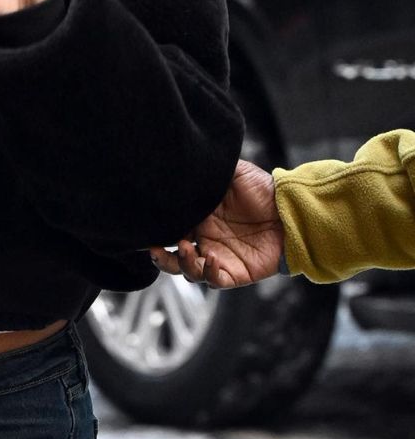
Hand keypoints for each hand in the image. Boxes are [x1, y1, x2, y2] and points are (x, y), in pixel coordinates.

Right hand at [149, 159, 285, 288]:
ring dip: (183, 264)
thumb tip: (188, 157)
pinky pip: (215, 281)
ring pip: (190, 272)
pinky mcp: (236, 273)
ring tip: (185, 249)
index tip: (146, 228)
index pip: (169, 229)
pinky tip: (211, 260)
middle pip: (173, 256)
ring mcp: (218, 257)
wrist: (292, 209)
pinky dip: (209, 274)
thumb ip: (210, 169)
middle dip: (160, 257)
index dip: (156, 232)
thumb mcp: (233, 172)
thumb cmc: (263, 189)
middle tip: (156, 247)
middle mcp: (205, 240)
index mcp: (198, 219)